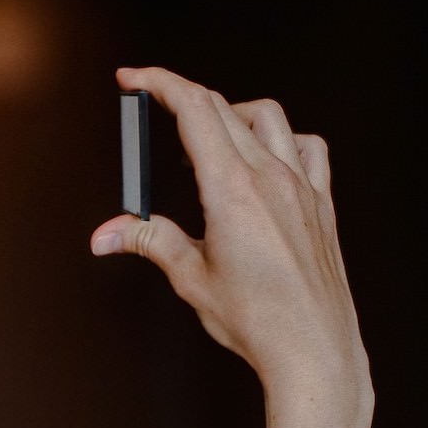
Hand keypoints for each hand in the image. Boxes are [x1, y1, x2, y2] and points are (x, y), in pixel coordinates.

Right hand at [91, 66, 372, 427]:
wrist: (314, 349)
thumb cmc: (257, 320)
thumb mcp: (190, 277)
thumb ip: (149, 241)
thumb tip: (106, 234)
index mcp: (232, 189)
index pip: (194, 110)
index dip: (159, 83)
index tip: (133, 78)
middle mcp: (271, 177)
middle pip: (224, 106)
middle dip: (183, 96)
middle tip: (153, 106)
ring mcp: (302, 187)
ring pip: (269, 117)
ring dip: (233, 111)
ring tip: (209, 133)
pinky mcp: (321, 205)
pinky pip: (310, 148)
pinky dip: (284, 139)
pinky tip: (267, 158)